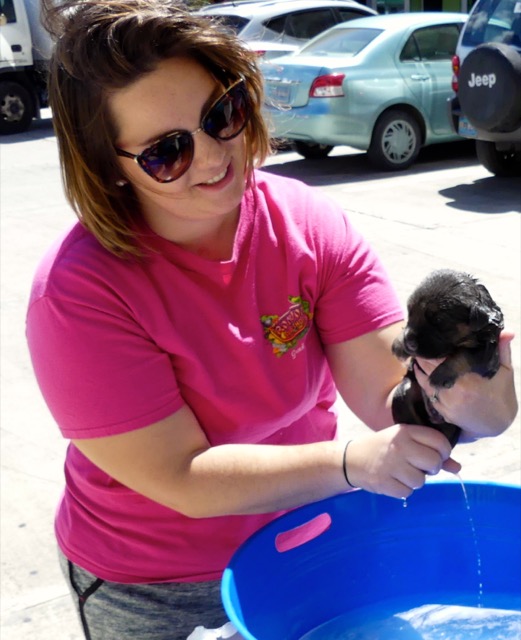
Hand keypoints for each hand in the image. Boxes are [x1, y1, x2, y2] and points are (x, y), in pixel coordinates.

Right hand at [345, 425, 460, 498]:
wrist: (351, 459)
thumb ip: (430, 451)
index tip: (438, 455)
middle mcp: (398, 446)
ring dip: (415, 480)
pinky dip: (403, 490)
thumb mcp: (404, 442)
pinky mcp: (383, 482)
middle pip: (434, 462)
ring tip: (402, 473)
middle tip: (421, 466)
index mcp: (405, 432)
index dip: (444, 451)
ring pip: (421, 481)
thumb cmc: (383, 448)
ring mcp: (390, 465)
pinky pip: (407, 492)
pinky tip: (393, 480)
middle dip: (431, 468)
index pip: (439, 441)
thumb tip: (457, 467)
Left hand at [414, 331, 517, 438]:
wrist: (498, 424)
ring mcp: (447, 402)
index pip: (441, 358)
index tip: (426, 337)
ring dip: (419, 367)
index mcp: (468, 378)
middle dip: (422, 355)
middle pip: (429, 367)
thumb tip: (507, 331)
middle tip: (417, 344)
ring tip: (416, 355)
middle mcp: (454, 390)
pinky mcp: (443, 411)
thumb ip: (502, 349)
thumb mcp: (505, 370)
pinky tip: (419, 371)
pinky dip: (422, 381)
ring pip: (425, 379)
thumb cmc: (502, 394)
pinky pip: (427, 393)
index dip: (432, 347)